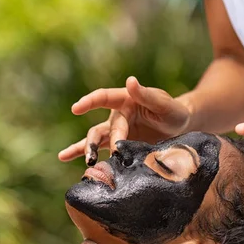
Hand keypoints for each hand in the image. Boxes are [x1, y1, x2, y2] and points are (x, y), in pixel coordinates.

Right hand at [58, 76, 190, 163]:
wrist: (180, 129)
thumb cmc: (173, 112)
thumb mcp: (164, 104)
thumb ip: (147, 95)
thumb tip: (130, 81)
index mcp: (125, 100)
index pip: (104, 97)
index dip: (90, 102)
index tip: (77, 108)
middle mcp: (117, 116)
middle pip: (101, 128)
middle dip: (97, 142)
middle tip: (95, 155)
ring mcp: (116, 132)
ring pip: (96, 139)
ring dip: (87, 149)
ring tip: (87, 161)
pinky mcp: (119, 146)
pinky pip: (100, 150)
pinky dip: (82, 153)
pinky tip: (64, 156)